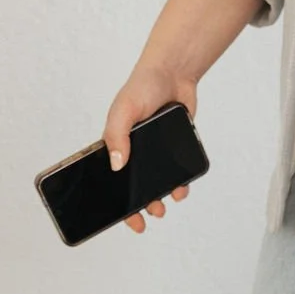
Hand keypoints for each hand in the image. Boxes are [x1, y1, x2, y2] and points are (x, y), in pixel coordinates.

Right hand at [102, 64, 197, 232]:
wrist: (174, 74)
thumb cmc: (142, 87)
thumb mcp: (124, 109)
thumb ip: (116, 135)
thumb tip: (116, 165)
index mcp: (117, 144)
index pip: (112, 178)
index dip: (116, 201)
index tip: (123, 218)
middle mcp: (135, 151)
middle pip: (135, 187)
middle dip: (141, 206)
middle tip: (150, 216)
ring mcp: (156, 152)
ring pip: (157, 183)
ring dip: (161, 198)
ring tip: (165, 205)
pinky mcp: (175, 149)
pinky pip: (178, 172)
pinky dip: (180, 184)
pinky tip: (182, 189)